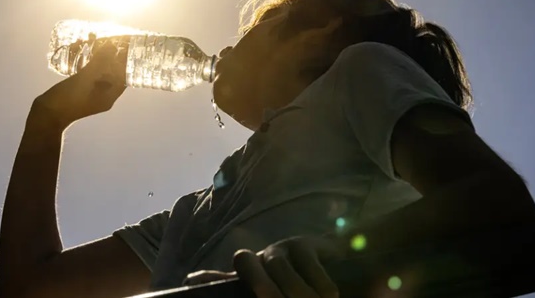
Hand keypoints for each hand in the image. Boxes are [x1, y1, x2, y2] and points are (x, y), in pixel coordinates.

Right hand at [32, 42, 127, 128]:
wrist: (45, 115)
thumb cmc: (67, 100)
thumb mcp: (85, 80)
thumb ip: (99, 63)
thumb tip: (113, 47)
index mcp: (109, 97)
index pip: (124, 76)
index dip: (125, 60)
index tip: (124, 45)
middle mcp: (103, 95)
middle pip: (111, 71)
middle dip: (109, 54)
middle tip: (107, 37)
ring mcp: (90, 92)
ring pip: (98, 70)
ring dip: (96, 55)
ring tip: (91, 37)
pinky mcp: (79, 89)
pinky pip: (86, 72)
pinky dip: (85, 60)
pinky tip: (79, 47)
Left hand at [184, 236, 342, 297]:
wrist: (343, 268)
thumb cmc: (305, 289)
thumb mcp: (281, 292)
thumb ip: (243, 290)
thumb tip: (198, 282)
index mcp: (251, 276)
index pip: (224, 277)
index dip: (209, 279)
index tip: (191, 281)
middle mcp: (261, 260)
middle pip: (246, 263)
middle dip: (259, 284)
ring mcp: (281, 249)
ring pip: (277, 266)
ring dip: (296, 290)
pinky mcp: (304, 243)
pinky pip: (307, 261)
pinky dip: (318, 282)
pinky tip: (330, 295)